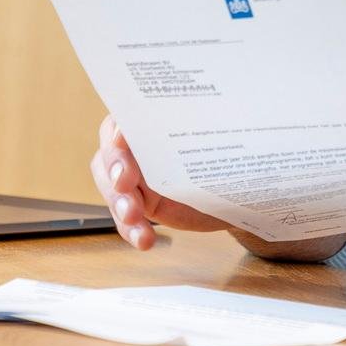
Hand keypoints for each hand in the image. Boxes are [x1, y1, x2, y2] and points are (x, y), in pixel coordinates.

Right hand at [89, 114, 233, 249]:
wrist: (235, 186)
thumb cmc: (223, 150)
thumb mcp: (217, 134)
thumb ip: (204, 125)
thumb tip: (214, 105)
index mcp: (150, 119)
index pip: (125, 117)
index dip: (119, 128)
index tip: (122, 138)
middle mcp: (134, 146)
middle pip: (110, 155)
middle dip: (116, 170)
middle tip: (125, 183)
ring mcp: (132, 177)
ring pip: (112, 189)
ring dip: (120, 204)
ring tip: (134, 217)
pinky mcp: (138, 204)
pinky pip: (126, 220)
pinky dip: (132, 230)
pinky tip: (144, 240)